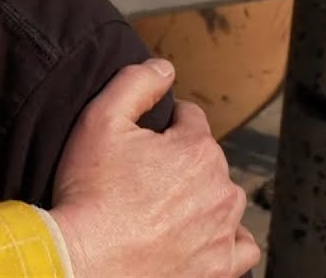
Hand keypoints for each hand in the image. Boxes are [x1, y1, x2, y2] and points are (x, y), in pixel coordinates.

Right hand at [48, 59, 258, 277]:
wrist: (85, 258)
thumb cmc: (89, 190)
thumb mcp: (98, 120)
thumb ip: (135, 83)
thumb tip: (164, 68)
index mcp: (196, 148)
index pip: (189, 119)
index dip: (160, 125)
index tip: (136, 142)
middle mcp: (221, 187)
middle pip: (206, 159)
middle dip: (179, 161)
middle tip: (139, 176)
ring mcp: (224, 230)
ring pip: (222, 199)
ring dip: (200, 197)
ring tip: (161, 206)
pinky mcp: (220, 266)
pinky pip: (240, 245)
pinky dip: (224, 236)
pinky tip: (197, 234)